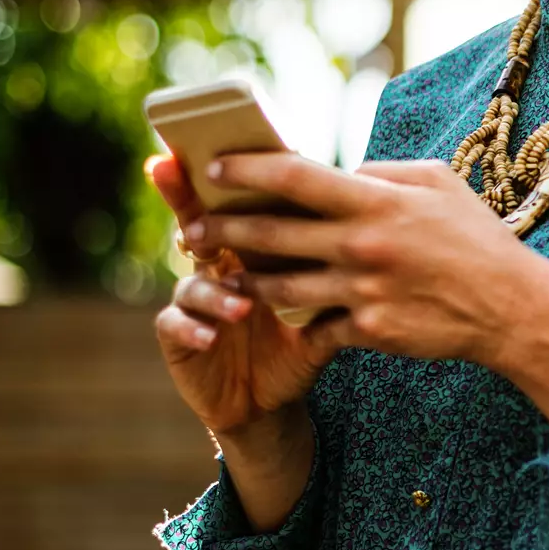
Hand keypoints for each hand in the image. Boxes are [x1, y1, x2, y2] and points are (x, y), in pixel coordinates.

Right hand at [147, 155, 334, 439]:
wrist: (272, 399)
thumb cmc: (300, 339)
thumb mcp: (324, 300)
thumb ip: (338, 262)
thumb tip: (374, 218)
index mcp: (249, 248)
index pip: (237, 203)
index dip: (224, 177)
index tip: (218, 150)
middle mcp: (215, 265)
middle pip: (195, 224)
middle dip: (187, 205)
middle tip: (190, 196)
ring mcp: (193, 300)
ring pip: (192, 281)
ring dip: (215, 291)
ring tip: (241, 305)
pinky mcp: (179, 337)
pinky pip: (174, 325)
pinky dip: (192, 327)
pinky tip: (210, 336)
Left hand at [187, 153, 548, 464]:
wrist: (511, 307)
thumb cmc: (475, 237)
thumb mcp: (437, 182)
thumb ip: (383, 173)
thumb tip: (342, 171)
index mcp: (377, 201)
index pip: (294, 176)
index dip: (246, 169)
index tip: (214, 168)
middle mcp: (363, 245)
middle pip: (270, 234)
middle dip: (220, 229)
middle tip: (191, 227)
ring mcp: (363, 291)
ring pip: (280, 287)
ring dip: (243, 280)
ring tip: (222, 273)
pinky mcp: (369, 331)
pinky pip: (316, 325)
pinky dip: (298, 319)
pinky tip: (281, 315)